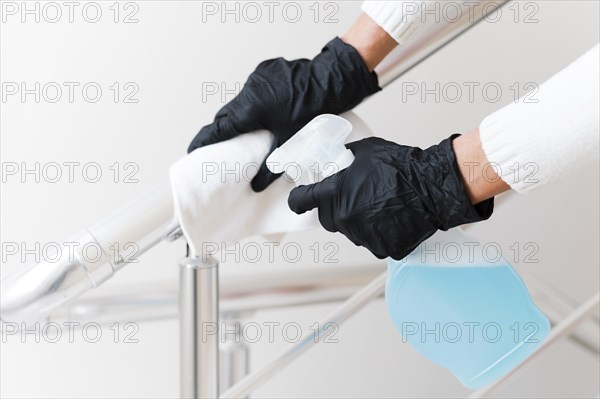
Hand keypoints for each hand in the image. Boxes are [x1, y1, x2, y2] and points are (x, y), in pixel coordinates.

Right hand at [188, 37, 380, 191]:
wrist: (332, 80)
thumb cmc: (314, 110)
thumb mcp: (290, 142)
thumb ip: (270, 167)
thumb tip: (256, 186)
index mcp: (251, 109)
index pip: (219, 128)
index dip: (205, 141)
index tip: (193, 151)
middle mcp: (250, 91)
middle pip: (227, 115)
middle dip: (221, 131)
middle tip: (217, 147)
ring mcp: (257, 78)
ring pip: (239, 102)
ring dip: (239, 117)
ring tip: (242, 133)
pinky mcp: (266, 71)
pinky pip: (252, 91)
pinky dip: (252, 104)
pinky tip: (262, 114)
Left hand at [287, 136, 494, 259]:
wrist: (431, 187)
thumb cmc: (401, 167)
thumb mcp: (365, 150)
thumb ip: (344, 158)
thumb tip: (337, 159)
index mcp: (334, 193)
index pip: (300, 201)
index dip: (299, 200)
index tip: (300, 200)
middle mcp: (344, 217)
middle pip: (327, 218)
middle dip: (335, 209)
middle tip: (354, 198)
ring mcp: (362, 235)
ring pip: (351, 231)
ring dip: (358, 221)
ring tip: (379, 206)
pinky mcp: (382, 248)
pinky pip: (373, 242)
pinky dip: (379, 233)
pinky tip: (391, 218)